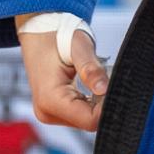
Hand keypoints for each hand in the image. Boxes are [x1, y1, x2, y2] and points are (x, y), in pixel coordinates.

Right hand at [17, 16, 107, 132]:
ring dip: (97, 102)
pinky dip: (89, 102)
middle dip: (103, 103)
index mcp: (50, 99)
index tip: (116, 87)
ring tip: (95, 78)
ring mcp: (48, 113)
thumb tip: (104, 89)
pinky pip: (79, 114)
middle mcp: (46, 111)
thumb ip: (91, 69)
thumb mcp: (78, 46)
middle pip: (88, 121)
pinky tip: (89, 85)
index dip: (108, 107)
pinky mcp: (53, 111)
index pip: (89, 120)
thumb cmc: (55, 35)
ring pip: (86, 119)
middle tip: (106, 78)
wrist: (38, 32)